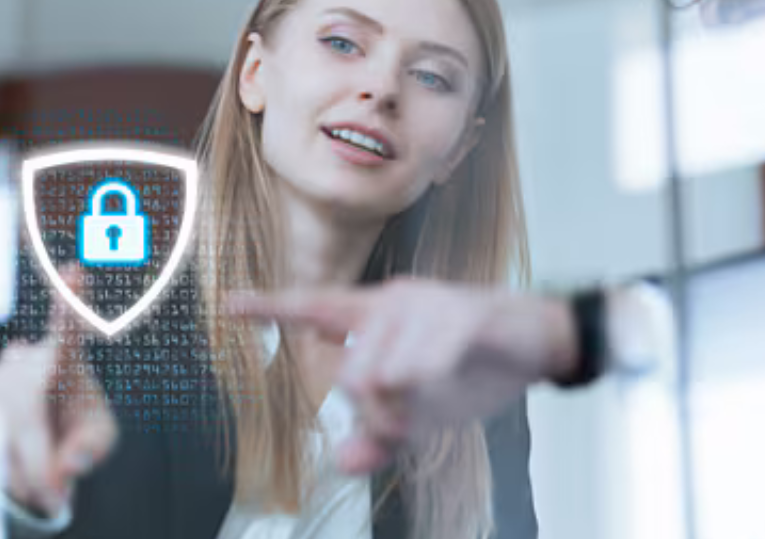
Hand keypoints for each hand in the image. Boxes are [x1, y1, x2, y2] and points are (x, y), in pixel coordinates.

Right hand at [0, 265, 118, 516]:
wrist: (42, 427)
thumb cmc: (79, 426)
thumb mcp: (99, 439)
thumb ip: (92, 450)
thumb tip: (67, 467)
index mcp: (66, 360)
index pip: (69, 330)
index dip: (71, 302)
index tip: (74, 268)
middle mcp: (25, 360)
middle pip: (28, 426)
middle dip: (42, 468)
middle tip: (59, 495)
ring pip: (4, 444)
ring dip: (24, 471)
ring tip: (41, 463)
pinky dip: (3, 468)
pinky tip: (15, 452)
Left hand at [228, 278, 577, 474]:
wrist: (535, 341)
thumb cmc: (470, 367)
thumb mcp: (421, 410)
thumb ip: (379, 434)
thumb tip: (341, 461)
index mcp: (376, 317)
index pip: (314, 308)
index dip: (270, 308)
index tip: (229, 304)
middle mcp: (392, 302)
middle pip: (353, 376)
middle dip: (378, 417)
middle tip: (405, 426)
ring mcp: (427, 304)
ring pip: (386, 375)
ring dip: (409, 408)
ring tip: (433, 401)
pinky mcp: (462, 314)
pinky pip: (427, 365)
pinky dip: (435, 386)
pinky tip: (451, 376)